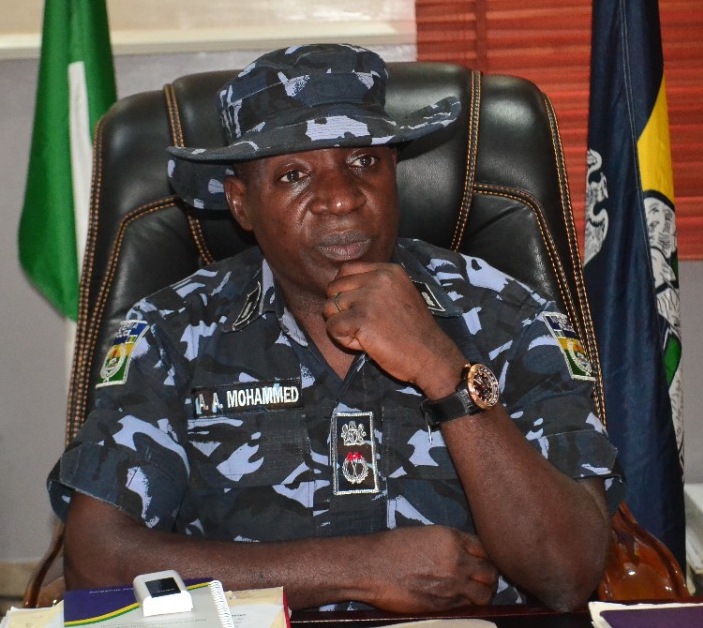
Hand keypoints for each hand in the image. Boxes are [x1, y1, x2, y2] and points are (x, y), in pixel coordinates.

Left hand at [324, 262, 464, 395]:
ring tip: (365, 335)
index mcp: (389, 270)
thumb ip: (375, 286)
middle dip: (341, 309)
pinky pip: (332, 327)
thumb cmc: (414, 332)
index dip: (344, 291)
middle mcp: (378, 278)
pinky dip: (343, 340)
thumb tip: (341, 287)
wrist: (431, 356)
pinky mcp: (360, 318)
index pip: (346, 270)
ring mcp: (369, 297)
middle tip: (363, 325)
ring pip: (329, 308)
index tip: (358, 308)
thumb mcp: (400, 295)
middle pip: (334, 288)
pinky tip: (363, 344)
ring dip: (342, 325)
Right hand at [365, 526, 497, 611]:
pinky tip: (460, 600)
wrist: (371, 567)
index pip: (484, 549)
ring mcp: (451, 586)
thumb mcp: (425, 534)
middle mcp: (456, 562)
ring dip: (484, 593)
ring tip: (477, 592)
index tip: (482, 560)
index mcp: (452, 539)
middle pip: (490, 573)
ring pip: (484, 594)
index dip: (486, 555)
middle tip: (484, 578)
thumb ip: (449, 543)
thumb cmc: (392, 547)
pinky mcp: (443, 605)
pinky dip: (468, 604)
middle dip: (490, 576)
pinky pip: (466, 606)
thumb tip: (465, 553)